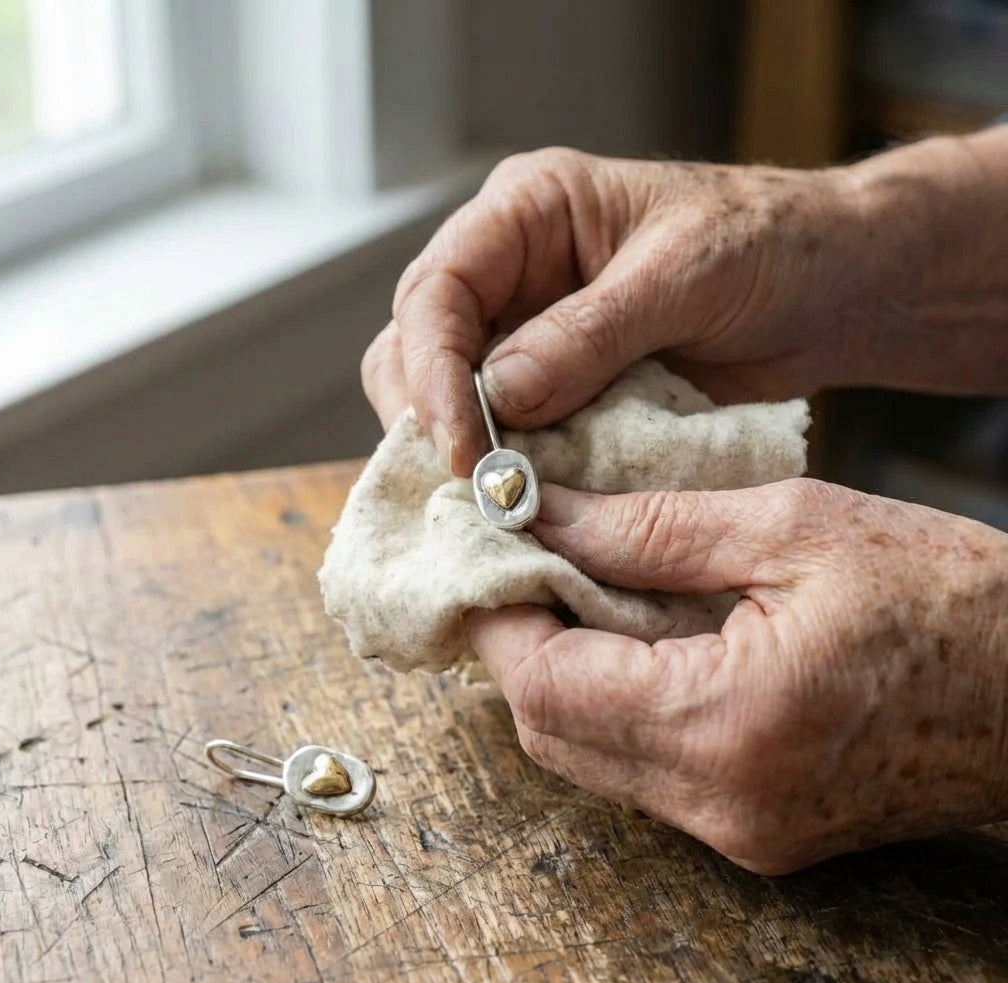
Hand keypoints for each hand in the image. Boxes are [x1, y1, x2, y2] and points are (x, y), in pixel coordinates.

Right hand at [363, 147, 863, 474]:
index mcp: (528, 213)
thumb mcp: (682, 276)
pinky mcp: (558, 391)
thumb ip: (588, 335)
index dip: (433, 372)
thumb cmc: (768, 244)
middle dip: (429, 418)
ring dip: (462, 452)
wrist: (828, 288)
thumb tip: (499, 397)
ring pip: (450, 398)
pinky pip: (508, 433)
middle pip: (417, 347)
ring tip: (492, 504)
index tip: (464, 448)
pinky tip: (522, 505)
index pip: (436, 291)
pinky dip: (509, 470)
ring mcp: (530, 336)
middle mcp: (511, 273)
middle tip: (469, 487)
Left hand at [467, 479, 1007, 873]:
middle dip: (520, 645)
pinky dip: (613, 704)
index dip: (499, 616)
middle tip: (524, 563)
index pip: (547, 686)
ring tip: (574, 589)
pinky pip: (641, 771)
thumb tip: (546, 516)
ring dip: (562, 674)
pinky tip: (632, 640)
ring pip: (588, 757)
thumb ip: (652, 528)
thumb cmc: (947, 595)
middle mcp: (721, 802)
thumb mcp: (793, 527)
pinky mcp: (755, 829)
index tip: (486, 552)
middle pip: (552, 733)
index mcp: (728, 725)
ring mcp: (739, 830)